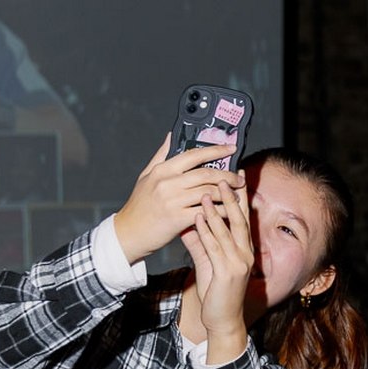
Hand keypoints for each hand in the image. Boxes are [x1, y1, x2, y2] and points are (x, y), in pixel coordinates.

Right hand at [112, 135, 243, 263]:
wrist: (129, 233)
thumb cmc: (139, 205)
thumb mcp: (146, 176)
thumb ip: (161, 155)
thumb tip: (172, 135)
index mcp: (162, 170)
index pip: (193, 154)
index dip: (215, 150)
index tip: (231, 148)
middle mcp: (167, 183)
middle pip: (205, 174)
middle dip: (226, 175)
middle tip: (239, 178)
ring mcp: (172, 200)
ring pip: (207, 192)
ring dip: (226, 194)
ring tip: (236, 195)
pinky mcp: (177, 219)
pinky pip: (205, 212)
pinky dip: (219, 211)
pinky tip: (228, 212)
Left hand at [179, 178, 253, 351]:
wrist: (222, 321)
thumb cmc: (216, 293)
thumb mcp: (207, 262)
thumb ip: (199, 242)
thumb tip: (189, 222)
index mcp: (243, 249)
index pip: (243, 218)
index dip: (239, 197)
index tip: (232, 176)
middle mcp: (246, 254)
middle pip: (240, 219)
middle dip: (231, 196)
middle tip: (221, 176)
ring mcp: (239, 263)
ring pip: (228, 231)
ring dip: (216, 210)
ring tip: (206, 191)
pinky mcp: (228, 273)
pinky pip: (216, 247)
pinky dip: (207, 231)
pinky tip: (198, 218)